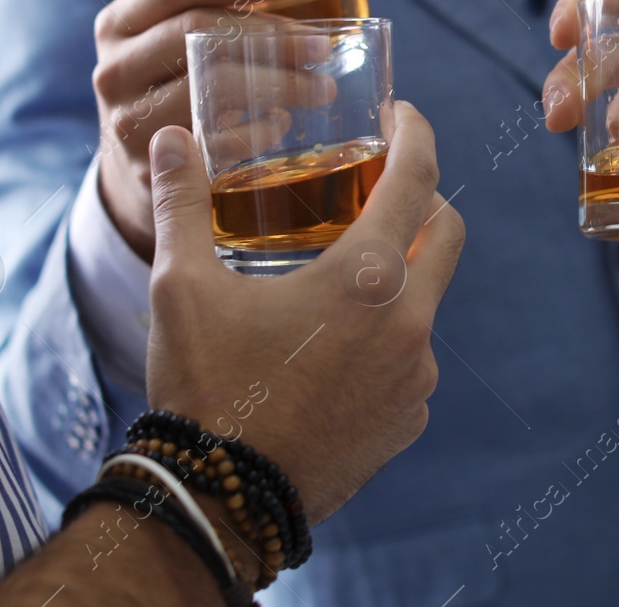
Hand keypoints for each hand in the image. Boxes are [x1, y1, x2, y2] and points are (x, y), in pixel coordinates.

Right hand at [92, 0, 317, 256]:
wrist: (138, 164)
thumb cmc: (181, 72)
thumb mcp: (200, 19)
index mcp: (121, 20)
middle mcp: (114, 68)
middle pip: (195, 34)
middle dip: (270, 36)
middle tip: (326, 45)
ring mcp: (128, 122)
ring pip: (207, 90)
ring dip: (276, 87)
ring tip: (324, 87)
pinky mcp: (151, 170)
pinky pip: (213, 145)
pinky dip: (258, 132)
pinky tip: (285, 125)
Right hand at [144, 101, 463, 524]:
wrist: (221, 502)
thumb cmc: (204, 387)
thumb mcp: (180, 286)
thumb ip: (181, 202)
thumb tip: (174, 138)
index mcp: (365, 278)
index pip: (418, 180)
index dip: (417, 135)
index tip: (404, 116)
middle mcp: (408, 323)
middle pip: (445, 233)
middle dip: (423, 201)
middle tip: (382, 188)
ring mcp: (416, 377)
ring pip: (426, 301)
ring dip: (398, 276)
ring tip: (341, 274)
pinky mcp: (408, 419)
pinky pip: (411, 359)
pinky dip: (386, 338)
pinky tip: (336, 345)